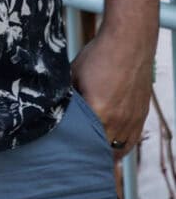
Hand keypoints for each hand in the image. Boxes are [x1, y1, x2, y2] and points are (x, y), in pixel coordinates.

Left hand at [71, 28, 153, 159]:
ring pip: (119, 149)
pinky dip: (122, 145)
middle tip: (76, 157)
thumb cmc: (99, 55)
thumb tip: (56, 108)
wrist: (128, 41)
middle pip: (102, 150)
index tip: (65, 153)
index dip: (74, 150)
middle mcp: (118, 121)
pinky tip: (112, 146)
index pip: (84, 143)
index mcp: (99, 113)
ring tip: (92, 156)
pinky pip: (132, 140)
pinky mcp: (141, 115)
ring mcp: (133, 120)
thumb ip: (68, 97)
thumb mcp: (74, 75)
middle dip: (89, 154)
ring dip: (107, 153)